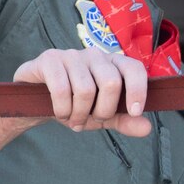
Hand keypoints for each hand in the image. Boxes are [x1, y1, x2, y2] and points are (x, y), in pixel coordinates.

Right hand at [14, 48, 150, 136]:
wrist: (37, 102)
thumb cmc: (76, 105)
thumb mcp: (103, 117)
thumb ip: (125, 121)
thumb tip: (146, 128)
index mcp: (112, 65)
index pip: (134, 69)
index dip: (138, 90)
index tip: (135, 112)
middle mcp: (94, 55)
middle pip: (111, 83)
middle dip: (103, 111)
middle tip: (91, 120)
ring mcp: (71, 55)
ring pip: (85, 89)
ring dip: (79, 114)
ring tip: (73, 119)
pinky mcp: (49, 59)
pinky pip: (61, 88)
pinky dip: (62, 109)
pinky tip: (60, 113)